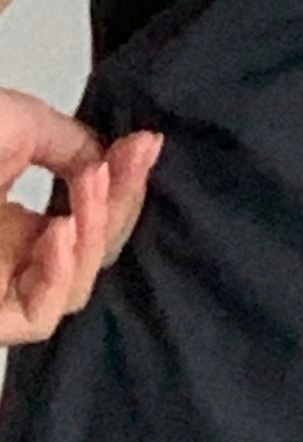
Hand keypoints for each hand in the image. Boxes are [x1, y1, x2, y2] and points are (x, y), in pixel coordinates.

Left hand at [0, 87, 163, 346]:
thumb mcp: (23, 124)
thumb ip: (74, 145)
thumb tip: (115, 162)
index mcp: (16, 223)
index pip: (91, 220)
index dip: (126, 184)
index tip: (149, 142)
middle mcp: (8, 260)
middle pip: (90, 257)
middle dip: (120, 205)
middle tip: (131, 157)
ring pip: (71, 292)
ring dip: (96, 237)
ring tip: (91, 187)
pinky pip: (37, 318)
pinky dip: (61, 275)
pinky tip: (64, 230)